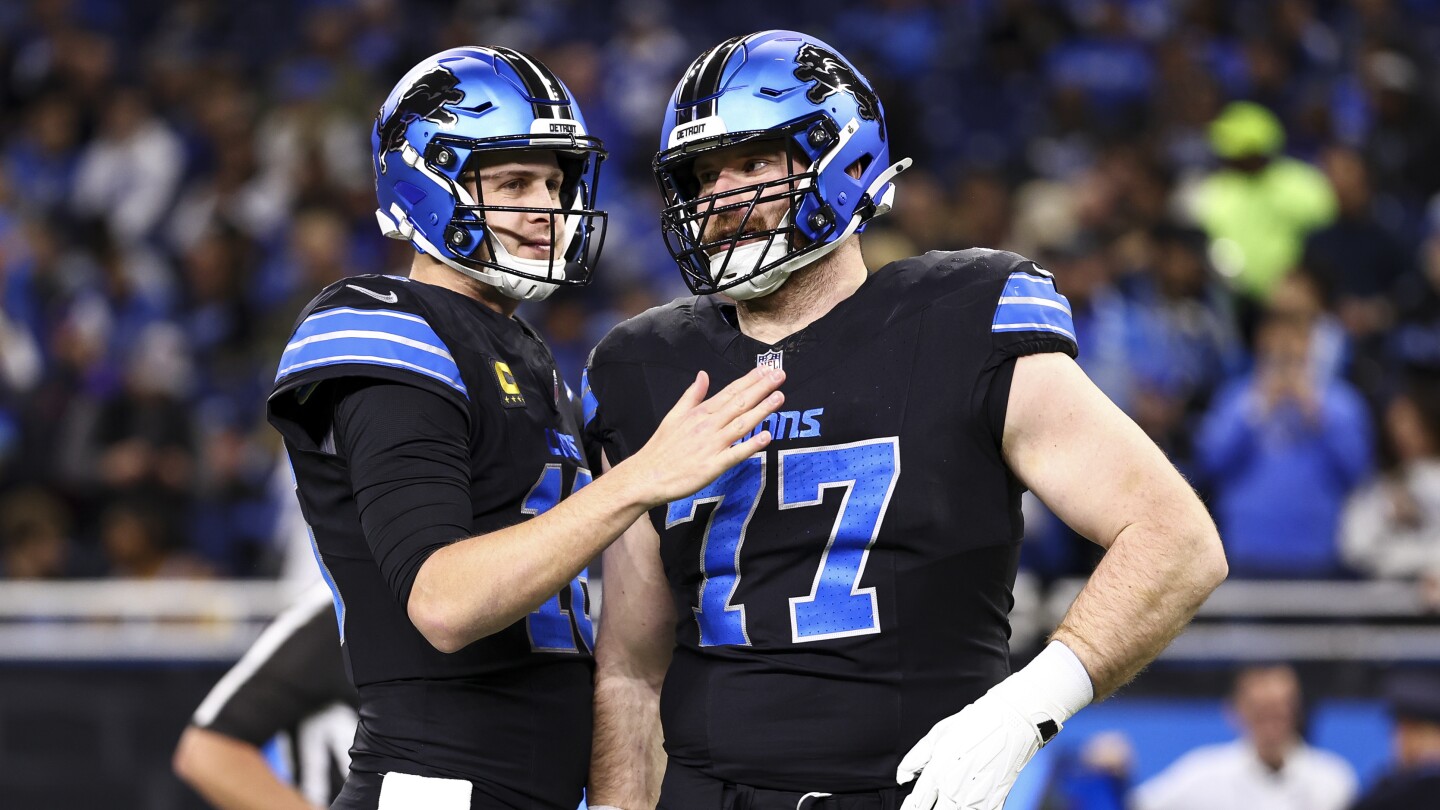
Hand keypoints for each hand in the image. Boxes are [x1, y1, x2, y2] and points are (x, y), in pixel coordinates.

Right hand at [621, 367, 783, 507]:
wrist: (646, 475)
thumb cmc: (661, 448)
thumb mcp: (674, 415)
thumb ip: (692, 395)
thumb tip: (703, 375)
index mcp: (700, 413)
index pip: (730, 392)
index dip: (750, 380)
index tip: (767, 369)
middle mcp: (708, 426)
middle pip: (739, 403)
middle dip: (761, 388)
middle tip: (780, 375)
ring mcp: (711, 445)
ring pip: (741, 424)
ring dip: (761, 410)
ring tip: (779, 397)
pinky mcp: (713, 466)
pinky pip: (735, 454)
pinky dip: (751, 445)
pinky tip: (766, 437)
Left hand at [898, 642, 1091, 809]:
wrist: (1013, 722)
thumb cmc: (975, 723)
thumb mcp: (938, 734)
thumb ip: (916, 758)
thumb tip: (902, 777)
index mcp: (938, 771)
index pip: (917, 803)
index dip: (909, 808)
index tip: (908, 808)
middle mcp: (955, 789)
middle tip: (930, 805)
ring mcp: (977, 798)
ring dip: (951, 809)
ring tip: (951, 800)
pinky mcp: (996, 801)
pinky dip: (972, 809)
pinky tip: (969, 800)